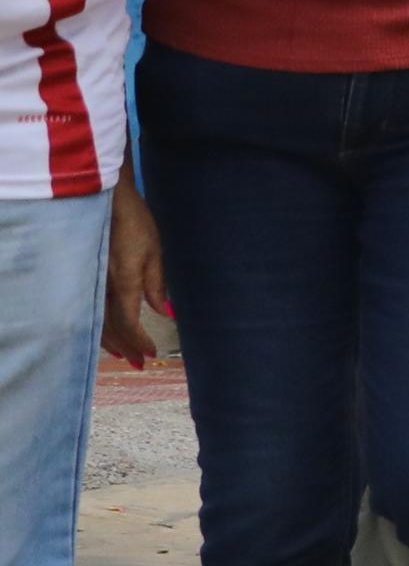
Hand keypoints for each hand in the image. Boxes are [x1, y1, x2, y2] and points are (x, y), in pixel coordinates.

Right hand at [100, 181, 165, 366]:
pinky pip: (90, 308)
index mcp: (123, 283)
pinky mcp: (86, 275)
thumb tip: (166, 312)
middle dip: (125, 347)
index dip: (138, 341)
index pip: (128, 323)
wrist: (104, 200)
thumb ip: (156, 284)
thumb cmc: (135, 223)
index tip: (151, 355)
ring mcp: (90, 281)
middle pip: (110, 327)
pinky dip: (97, 324)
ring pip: (96, 320)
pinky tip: (104, 331)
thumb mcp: (155, 252)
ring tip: (123, 355)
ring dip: (109, 340)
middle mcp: (102, 287)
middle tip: (139, 364)